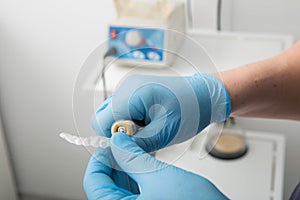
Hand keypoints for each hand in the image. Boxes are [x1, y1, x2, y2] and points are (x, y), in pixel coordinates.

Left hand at [83, 132, 228, 199]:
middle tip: (123, 144)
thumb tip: (118, 142)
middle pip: (105, 185)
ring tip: (134, 151)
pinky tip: (143, 164)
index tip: (108, 143)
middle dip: (114, 161)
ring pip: (119, 189)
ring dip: (125, 168)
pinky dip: (136, 177)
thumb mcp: (159, 176)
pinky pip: (134, 193)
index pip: (94, 182)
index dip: (99, 158)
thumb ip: (133, 158)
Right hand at [92, 73, 230, 151]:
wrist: (202, 95)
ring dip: (124, 127)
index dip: (111, 137)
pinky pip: (122, 109)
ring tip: (147, 129)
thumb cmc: (191, 109)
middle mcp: (127, 87)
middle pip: (102, 117)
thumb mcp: (164, 132)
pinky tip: (147, 123)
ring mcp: (130, 87)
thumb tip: (117, 151)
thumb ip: (137, 143)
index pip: (101, 121)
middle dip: (117, 132)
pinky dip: (130, 120)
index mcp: (133, 93)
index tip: (127, 145)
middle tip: (139, 138)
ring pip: (111, 114)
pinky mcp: (134, 91)